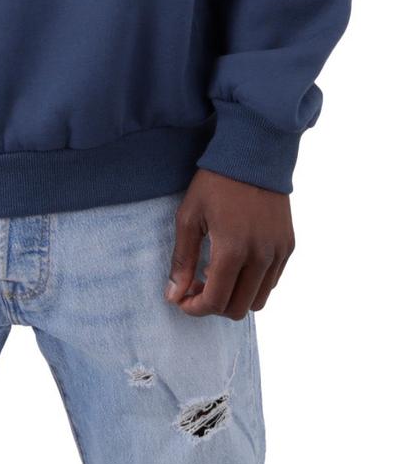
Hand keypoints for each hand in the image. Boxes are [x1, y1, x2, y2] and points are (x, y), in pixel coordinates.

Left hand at [165, 168, 294, 319]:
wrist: (253, 154)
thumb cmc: (215, 182)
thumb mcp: (189, 216)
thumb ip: (182, 260)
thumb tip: (174, 296)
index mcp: (232, 250)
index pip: (216, 302)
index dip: (196, 309)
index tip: (182, 300)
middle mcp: (260, 256)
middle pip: (238, 309)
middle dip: (214, 305)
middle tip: (197, 287)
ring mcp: (278, 252)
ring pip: (258, 300)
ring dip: (235, 296)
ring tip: (216, 275)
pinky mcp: (288, 246)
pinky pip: (272, 281)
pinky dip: (253, 283)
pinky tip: (236, 263)